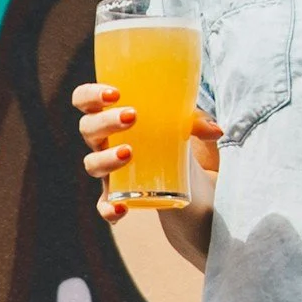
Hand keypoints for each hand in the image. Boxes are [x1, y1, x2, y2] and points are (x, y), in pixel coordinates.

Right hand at [73, 84, 221, 223]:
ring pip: (91, 164)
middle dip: (105, 121)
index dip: (90, 95)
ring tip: (129, 153)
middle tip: (132, 117)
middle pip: (87, 128)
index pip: (85, 100)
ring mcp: (109, 171)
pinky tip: (122, 207)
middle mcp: (104, 142)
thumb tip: (216, 131)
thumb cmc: (176, 140)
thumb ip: (197, 122)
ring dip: (106, 158)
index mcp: (112, 116)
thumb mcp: (187, 127)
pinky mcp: (118, 197)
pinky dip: (109, 208)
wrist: (188, 183)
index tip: (114, 93)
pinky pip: (104, 206)